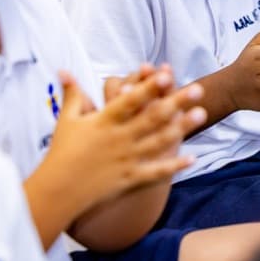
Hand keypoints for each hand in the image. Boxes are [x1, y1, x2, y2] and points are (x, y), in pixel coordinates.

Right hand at [45, 70, 206, 207]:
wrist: (58, 191)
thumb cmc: (62, 152)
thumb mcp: (67, 120)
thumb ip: (72, 94)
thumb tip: (64, 69)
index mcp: (104, 121)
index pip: (130, 100)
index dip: (148, 87)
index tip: (166, 74)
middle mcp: (118, 139)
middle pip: (152, 117)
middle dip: (176, 102)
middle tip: (198, 89)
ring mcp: (126, 160)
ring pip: (159, 142)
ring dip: (182, 128)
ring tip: (201, 114)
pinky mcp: (130, 179)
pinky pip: (156, 172)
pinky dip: (174, 165)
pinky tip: (192, 157)